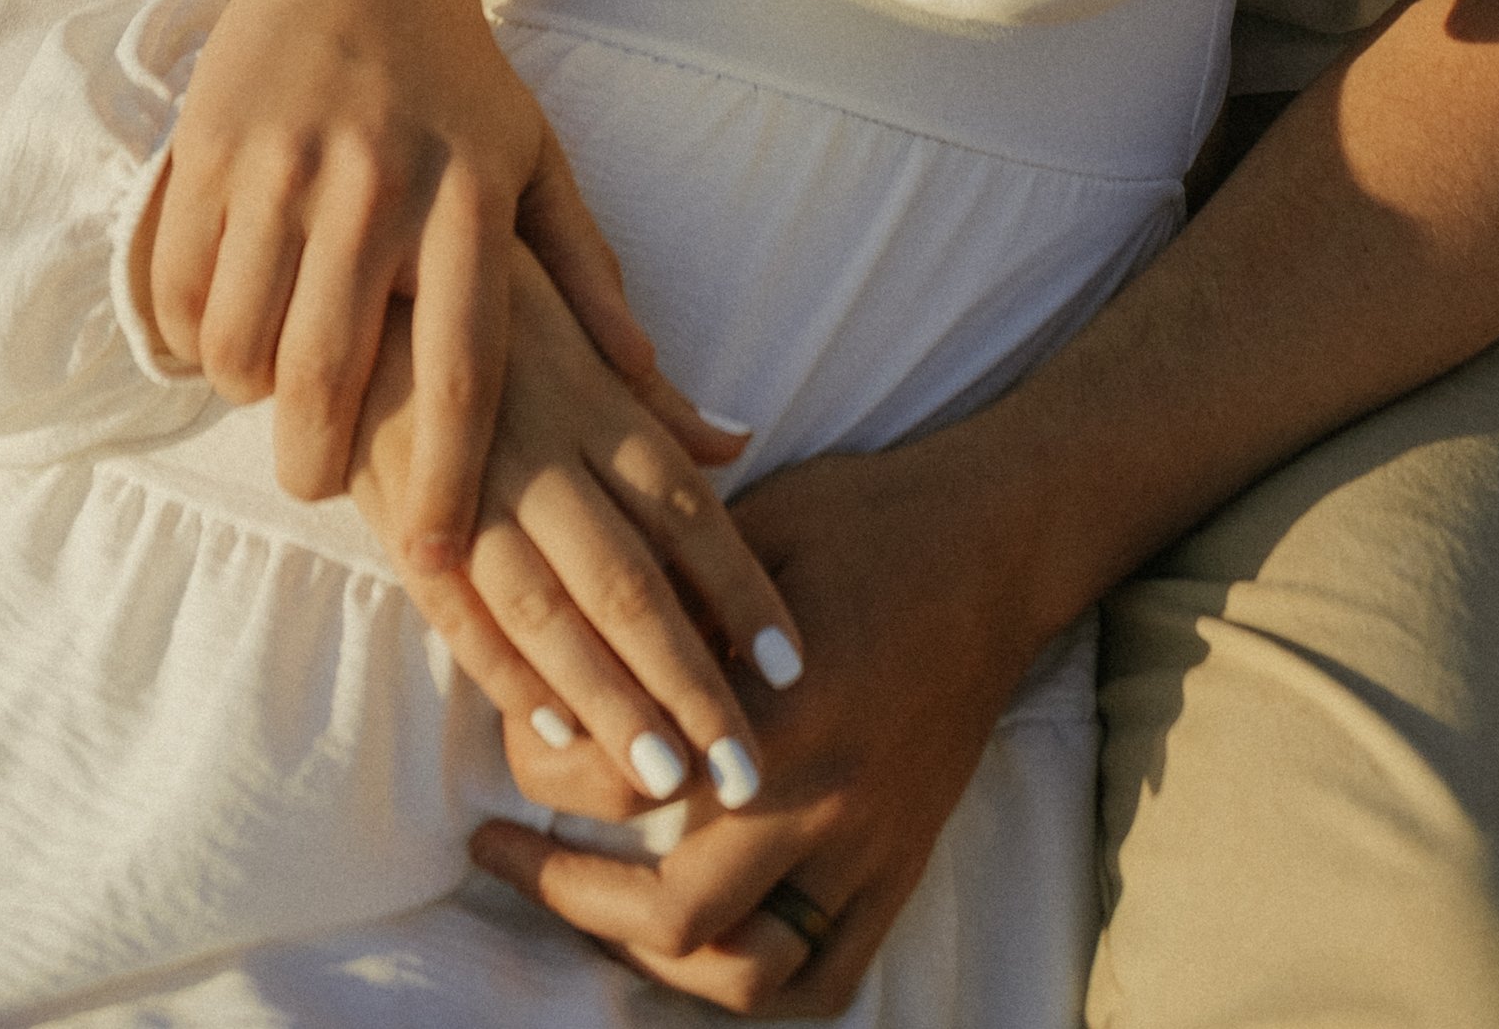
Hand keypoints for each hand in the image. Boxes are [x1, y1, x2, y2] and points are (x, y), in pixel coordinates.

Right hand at [139, 0, 658, 566]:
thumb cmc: (458, 74)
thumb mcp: (537, 161)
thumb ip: (590, 279)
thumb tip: (664, 394)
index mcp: (469, 200)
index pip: (465, 370)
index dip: (451, 476)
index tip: (439, 554)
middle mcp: (377, 185)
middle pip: (331, 375)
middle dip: (318, 461)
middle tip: (319, 480)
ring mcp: (284, 164)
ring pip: (244, 343)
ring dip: (248, 395)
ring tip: (272, 395)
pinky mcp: (210, 146)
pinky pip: (183, 286)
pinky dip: (191, 333)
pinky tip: (220, 328)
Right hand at [349, 243, 805, 807]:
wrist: (340, 256)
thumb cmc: (474, 276)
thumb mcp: (571, 298)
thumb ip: (652, 386)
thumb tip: (740, 442)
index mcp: (590, 394)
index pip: (684, 504)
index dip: (741, 584)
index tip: (790, 665)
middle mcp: (537, 447)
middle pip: (626, 579)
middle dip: (687, 680)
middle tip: (743, 768)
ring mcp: (463, 484)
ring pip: (544, 611)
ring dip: (606, 701)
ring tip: (660, 779)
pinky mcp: (395, 510)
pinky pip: (453, 607)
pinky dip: (499, 673)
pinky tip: (547, 735)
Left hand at [472, 421, 1062, 1015]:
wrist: (995, 544)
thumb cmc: (864, 518)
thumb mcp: (748, 535)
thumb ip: (668, 611)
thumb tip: (567, 661)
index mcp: (780, 708)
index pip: (628, 787)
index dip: (544, 774)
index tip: (503, 751)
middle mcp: (827, 799)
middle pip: (675, 913)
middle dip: (570, 895)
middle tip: (503, 853)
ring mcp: (872, 848)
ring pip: (750, 973)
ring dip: (656, 961)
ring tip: (590, 913)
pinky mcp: (904, 866)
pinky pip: (828, 978)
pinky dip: (757, 984)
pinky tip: (698, 950)